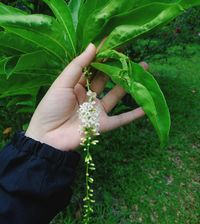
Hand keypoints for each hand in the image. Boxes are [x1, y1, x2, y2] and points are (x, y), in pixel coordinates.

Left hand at [25, 43, 145, 150]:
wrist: (47, 137)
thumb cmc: (50, 108)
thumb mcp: (62, 83)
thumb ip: (78, 66)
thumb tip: (92, 46)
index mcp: (77, 85)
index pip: (93, 67)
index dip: (102, 55)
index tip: (115, 41)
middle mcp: (89, 96)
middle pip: (107, 79)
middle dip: (118, 67)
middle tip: (132, 54)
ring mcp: (97, 110)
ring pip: (116, 95)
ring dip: (129, 84)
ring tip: (144, 69)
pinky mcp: (103, 125)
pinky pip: (121, 119)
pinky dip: (134, 114)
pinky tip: (146, 106)